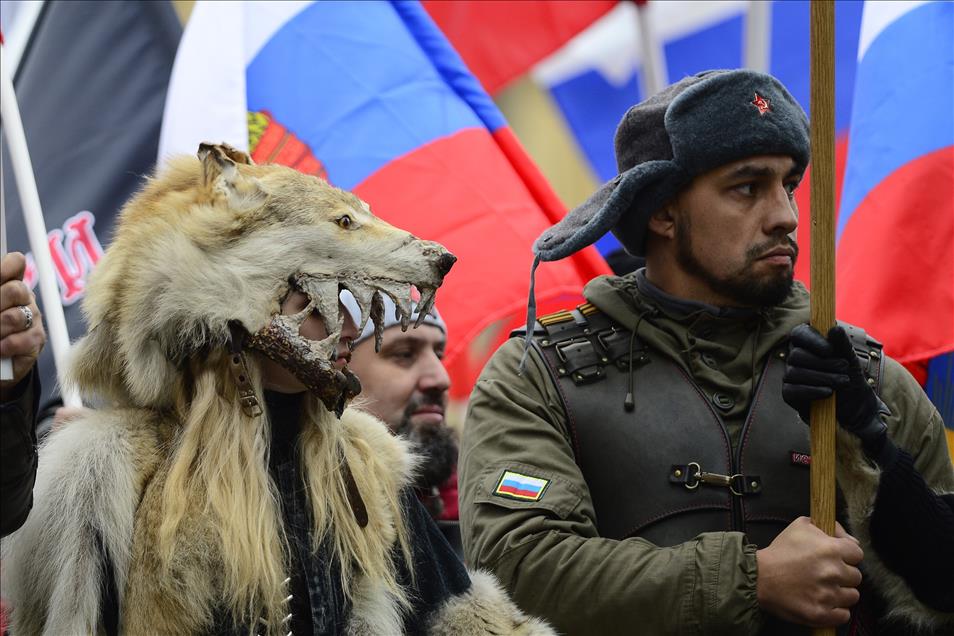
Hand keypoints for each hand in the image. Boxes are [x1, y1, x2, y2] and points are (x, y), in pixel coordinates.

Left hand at [1, 252, 45, 399]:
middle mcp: (23, 298)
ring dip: (0, 327)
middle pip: (17, 290)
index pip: (15, 264)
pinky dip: (8, 345)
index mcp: (8, 284)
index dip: (6, 268)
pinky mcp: (37, 339)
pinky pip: (26, 339)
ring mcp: (32, 318)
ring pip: (18, 316)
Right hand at [756, 517, 862, 626]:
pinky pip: (843, 615)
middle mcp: (833, 572)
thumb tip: (851, 540)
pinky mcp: (821, 614)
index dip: (847, 556)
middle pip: (856, 576)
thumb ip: (830, 527)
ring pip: (852, 596)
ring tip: (823, 588)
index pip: (858, 554)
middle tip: (825, 574)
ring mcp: (828, 595)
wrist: (758, 577)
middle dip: (842, 574)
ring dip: (840, 593)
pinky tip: (822, 601)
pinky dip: (835, 610)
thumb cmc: (779, 552)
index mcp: (830, 549)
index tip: (837, 559)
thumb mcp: (800, 526)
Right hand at [782, 324, 886, 455]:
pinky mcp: (790, 394)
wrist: (857, 410)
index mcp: (809, 344)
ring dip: (822, 378)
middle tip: (843, 368)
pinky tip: (828, 393)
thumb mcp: (852, 361)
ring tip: (842, 383)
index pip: (799, 333)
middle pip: (796, 355)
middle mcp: (796, 358)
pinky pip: (791, 390)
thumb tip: (833, 328)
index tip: (830, 350)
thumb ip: (842, 344)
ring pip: (794, 372)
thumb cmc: (852, 381)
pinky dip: (812, 391)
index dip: (812, 340)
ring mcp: (791, 376)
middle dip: (823, 363)